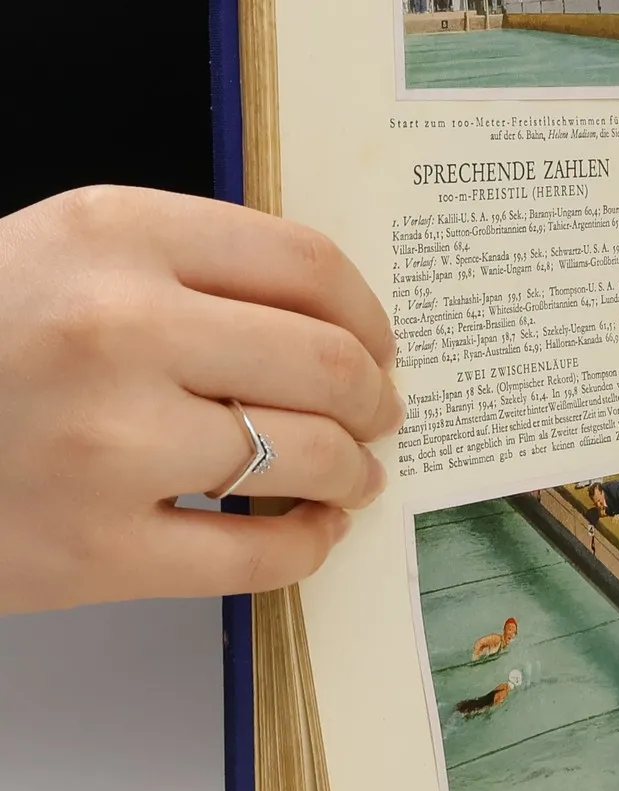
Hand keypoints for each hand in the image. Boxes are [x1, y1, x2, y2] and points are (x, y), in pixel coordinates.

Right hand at [0, 188, 402, 613]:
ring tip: (352, 473)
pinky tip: (310, 529)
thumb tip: (336, 322)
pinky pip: (256, 555)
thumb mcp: (65, 254)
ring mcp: (106, 446)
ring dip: (353, 470)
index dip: (369, 314)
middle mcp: (117, 331)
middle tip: (381, 413)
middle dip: (374, 397)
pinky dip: (308, 544)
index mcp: (116, 235)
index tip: (380, 342)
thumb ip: (190, 268)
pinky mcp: (91, 552)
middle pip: (327, 363)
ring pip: (308, 457)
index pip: (308, 265)